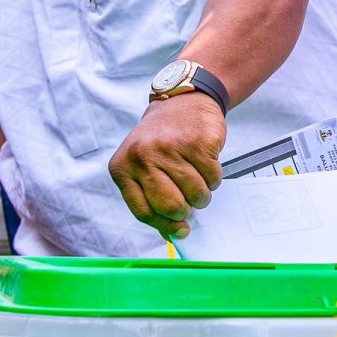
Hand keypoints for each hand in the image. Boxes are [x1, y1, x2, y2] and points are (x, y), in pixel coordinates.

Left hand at [109, 94, 224, 239]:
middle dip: (186, 211)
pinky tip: (205, 163)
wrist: (182, 101)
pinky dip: (214, 177)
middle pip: (171, 206)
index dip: (165, 226)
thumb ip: (152, 199)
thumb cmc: (162, 142)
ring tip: (197, 179)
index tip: (180, 230)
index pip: (144, 212)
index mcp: (123, 168)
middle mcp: (143, 157)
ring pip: (196, 194)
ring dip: (202, 194)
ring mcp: (170, 148)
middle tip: (190, 202)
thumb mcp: (144, 167)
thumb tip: (174, 234)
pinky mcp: (197, 142)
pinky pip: (213, 177)